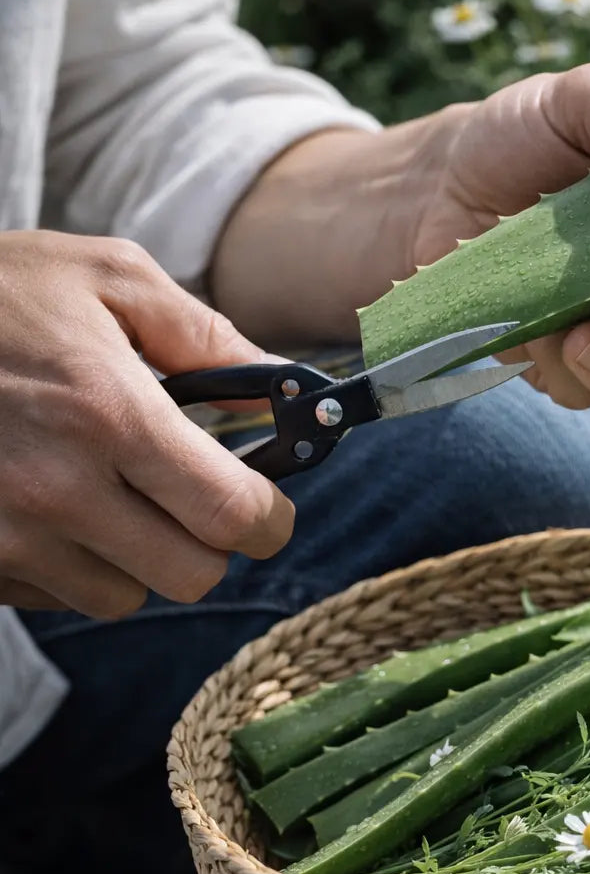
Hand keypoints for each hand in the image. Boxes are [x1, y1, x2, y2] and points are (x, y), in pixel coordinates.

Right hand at [0, 231, 293, 616]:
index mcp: (109, 413)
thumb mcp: (105, 276)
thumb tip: (278, 387)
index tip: (267, 505)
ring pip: (123, 597)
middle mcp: (58, 488)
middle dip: (208, 542)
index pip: (231, 514)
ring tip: (107, 493)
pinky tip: (50, 506)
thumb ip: (204, 334)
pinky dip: (68, 565)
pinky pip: (54, 597)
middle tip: (192, 500)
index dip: (269, 518)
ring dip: (135, 558)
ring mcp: (7, 535)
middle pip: (190, 576)